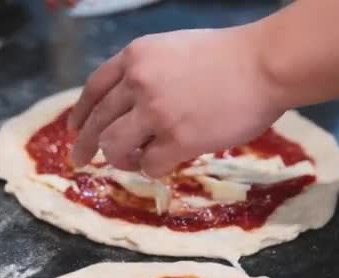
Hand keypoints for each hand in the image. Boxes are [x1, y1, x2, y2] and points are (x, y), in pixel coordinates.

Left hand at [69, 26, 285, 176]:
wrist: (264, 65)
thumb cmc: (229, 56)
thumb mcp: (174, 48)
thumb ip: (147, 71)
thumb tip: (130, 104)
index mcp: (136, 56)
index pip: (93, 89)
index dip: (80, 113)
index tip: (73, 130)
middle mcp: (139, 83)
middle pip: (97, 123)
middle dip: (84, 146)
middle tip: (79, 162)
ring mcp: (157, 112)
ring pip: (115, 147)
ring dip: (120, 159)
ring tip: (133, 161)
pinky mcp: (178, 140)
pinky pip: (149, 165)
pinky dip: (152, 168)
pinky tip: (164, 163)